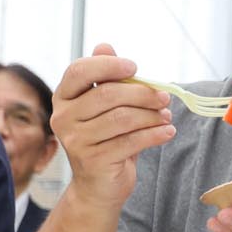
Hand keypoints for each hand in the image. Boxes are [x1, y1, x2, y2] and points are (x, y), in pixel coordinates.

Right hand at [50, 44, 174, 210]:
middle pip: (108, 95)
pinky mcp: (93, 160)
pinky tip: (168, 131)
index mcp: (64, 98)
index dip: (108, 65)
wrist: (99, 186)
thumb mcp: (106, 107)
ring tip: (167, 116)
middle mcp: (63, 117)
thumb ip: (107, 79)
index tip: (135, 67)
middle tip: (165, 97)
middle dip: (143, 93)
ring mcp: (75, 140)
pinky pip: (131, 141)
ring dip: (152, 115)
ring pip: (122, 118)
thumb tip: (105, 45)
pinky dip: (155, 134)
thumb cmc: (107, 139)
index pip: (78, 71)